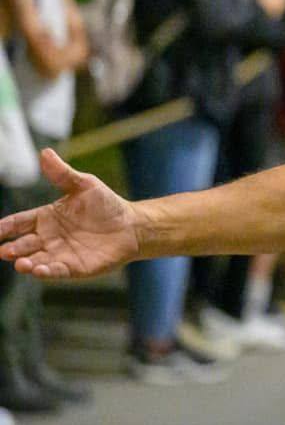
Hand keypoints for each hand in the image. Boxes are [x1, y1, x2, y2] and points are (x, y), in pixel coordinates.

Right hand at [0, 150, 140, 279]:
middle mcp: (47, 238)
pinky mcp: (74, 267)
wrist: (131, 225)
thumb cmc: (105, 204)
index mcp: (45, 218)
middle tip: (4, 251)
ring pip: (36, 260)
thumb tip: (45, 152)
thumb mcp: (84, 185)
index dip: (5, 227)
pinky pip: (57, 271)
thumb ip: (62, 173)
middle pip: (23, 244)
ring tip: (20, 263)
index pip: (18, 222)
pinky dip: (46, 272)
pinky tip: (39, 271)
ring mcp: (59, 253)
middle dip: (12, 248)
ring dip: (26, 263)